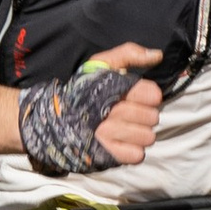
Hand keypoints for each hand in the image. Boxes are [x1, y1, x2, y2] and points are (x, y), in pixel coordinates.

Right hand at [17, 41, 163, 178]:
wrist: (53, 117)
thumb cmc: (83, 90)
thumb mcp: (102, 63)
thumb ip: (129, 53)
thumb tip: (157, 55)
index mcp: (112, 87)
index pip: (152, 94)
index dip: (150, 96)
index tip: (140, 97)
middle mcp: (110, 112)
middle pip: (151, 117)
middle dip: (145, 116)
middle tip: (131, 114)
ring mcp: (107, 135)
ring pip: (147, 137)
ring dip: (141, 134)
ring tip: (127, 128)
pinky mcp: (105, 155)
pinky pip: (136, 155)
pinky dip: (133, 150)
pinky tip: (122, 143)